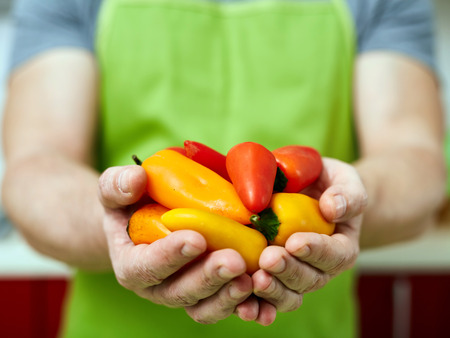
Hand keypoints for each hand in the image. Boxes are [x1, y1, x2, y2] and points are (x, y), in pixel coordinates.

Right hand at [98, 165, 254, 323]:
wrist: (144, 223)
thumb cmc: (129, 205)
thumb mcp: (115, 190)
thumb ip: (117, 185)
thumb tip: (135, 179)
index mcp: (132, 264)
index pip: (146, 266)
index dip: (170, 256)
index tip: (195, 239)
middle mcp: (157, 287)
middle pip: (180, 292)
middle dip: (208, 278)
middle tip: (234, 261)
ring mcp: (184, 293)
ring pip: (205, 305)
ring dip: (228, 296)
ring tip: (251, 279)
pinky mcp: (208, 293)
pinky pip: (224, 305)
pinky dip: (245, 306)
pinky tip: (264, 297)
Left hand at [250, 158, 366, 323]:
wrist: (308, 193)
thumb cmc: (327, 184)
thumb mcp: (344, 179)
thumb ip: (347, 193)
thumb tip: (332, 208)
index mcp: (341, 246)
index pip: (334, 254)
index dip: (316, 251)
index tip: (295, 242)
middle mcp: (320, 268)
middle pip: (309, 278)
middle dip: (288, 270)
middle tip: (268, 259)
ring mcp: (296, 275)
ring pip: (288, 293)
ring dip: (272, 289)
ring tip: (255, 278)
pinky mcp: (273, 277)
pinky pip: (267, 298)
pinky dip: (256, 305)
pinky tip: (242, 305)